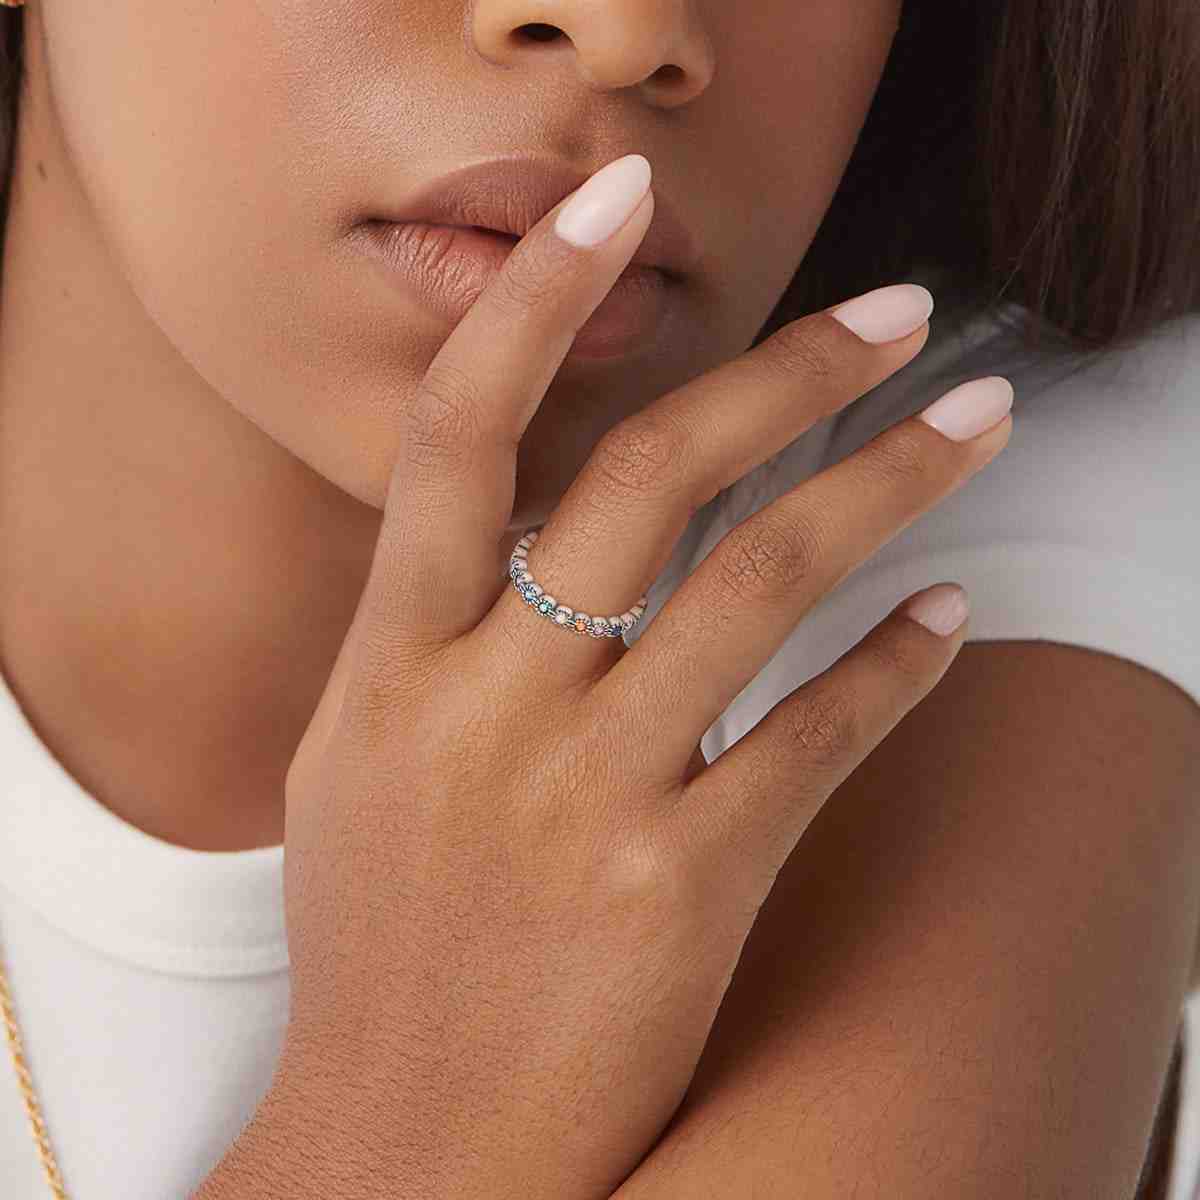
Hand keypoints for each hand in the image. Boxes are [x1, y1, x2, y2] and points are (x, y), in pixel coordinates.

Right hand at [274, 153, 1010, 1198]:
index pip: (455, 434)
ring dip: (884, 484)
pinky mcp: (682, 886)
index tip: (614, 202)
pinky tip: (948, 621)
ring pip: (761, 584)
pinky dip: (894, 668)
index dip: (534, 300)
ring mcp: (587, 795)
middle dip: (784, 371)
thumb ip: (428, 641)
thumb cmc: (382, 944)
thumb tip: (521, 542)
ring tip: (973, 422)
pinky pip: (816, 739)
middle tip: (895, 313)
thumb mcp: (360, 764)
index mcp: (391, 664)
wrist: (407, 1141)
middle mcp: (486, 706)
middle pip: (649, 475)